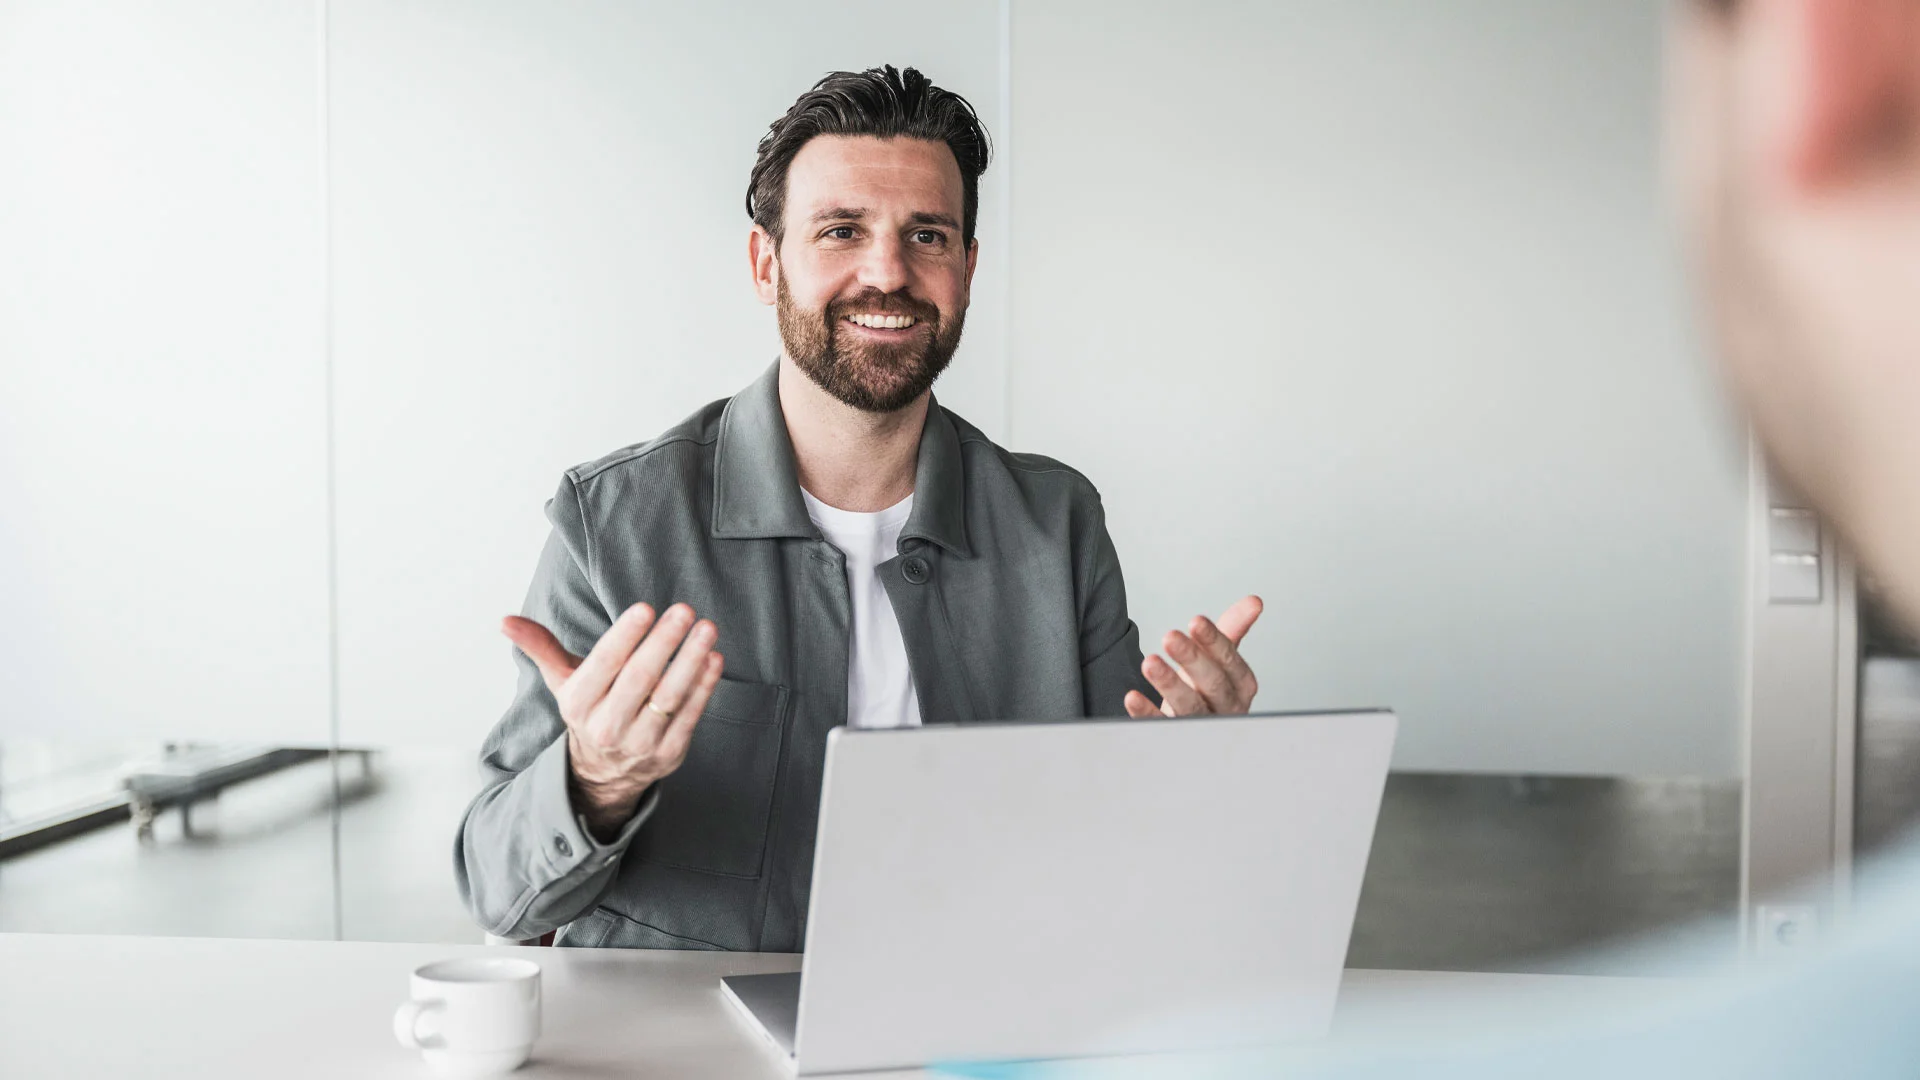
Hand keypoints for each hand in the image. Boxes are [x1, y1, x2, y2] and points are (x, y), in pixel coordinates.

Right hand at [503, 603, 724, 837]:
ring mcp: (640, 743)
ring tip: (706, 628)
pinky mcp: (669, 753)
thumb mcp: (562, 682)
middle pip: (639, 679)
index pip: (603, 666)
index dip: (625, 637)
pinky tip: (714, 658)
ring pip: (669, 697)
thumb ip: (541, 647)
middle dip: (663, 642)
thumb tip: (505, 621)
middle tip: (683, 610)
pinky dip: (704, 687)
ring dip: (691, 660)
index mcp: (579, 703)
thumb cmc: (589, 710)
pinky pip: (690, 717)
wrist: (603, 774)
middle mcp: (607, 726)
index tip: (645, 609)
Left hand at [1124, 595, 1261, 717]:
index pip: (1230, 661)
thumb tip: (1254, 601)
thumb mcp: (1220, 660)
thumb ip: (1232, 630)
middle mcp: (1226, 707)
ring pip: (1189, 707)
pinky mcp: (1175, 739)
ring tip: (1150, 663)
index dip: (1214, 641)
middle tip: (1170, 637)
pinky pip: (1161, 728)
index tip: (1196, 621)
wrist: (1194, 728)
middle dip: (1192, 659)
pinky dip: (1146, 713)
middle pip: (1213, 683)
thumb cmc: (1208, 691)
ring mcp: (1202, 727)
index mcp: (1240, 685)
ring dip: (1169, 684)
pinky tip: (1132, 698)